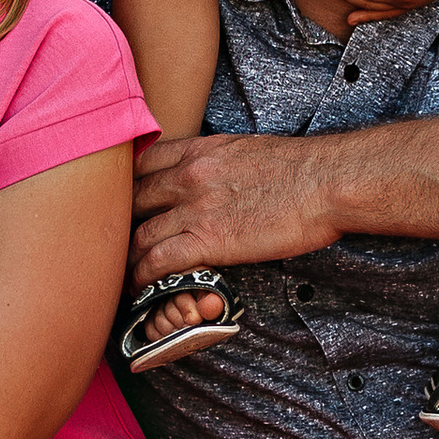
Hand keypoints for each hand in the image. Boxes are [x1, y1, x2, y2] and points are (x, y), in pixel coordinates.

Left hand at [129, 128, 348, 288]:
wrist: (326, 183)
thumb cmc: (299, 169)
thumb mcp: (245, 150)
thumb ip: (215, 162)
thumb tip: (208, 178)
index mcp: (198, 150)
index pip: (140, 163)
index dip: (124, 186)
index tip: (120, 204)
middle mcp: (188, 175)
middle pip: (131, 198)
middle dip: (118, 223)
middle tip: (113, 243)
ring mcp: (195, 207)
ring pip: (139, 234)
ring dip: (126, 258)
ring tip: (122, 275)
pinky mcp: (208, 240)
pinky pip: (158, 261)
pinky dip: (143, 277)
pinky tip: (139, 288)